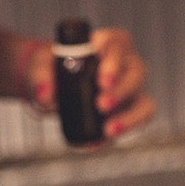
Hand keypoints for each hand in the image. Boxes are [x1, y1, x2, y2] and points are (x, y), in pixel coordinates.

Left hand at [27, 28, 155, 138]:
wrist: (51, 87)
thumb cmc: (51, 69)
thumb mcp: (40, 67)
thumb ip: (41, 77)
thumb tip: (46, 95)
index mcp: (108, 43)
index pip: (119, 44)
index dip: (113, 59)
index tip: (101, 78)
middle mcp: (126, 64)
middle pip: (136, 72)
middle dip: (121, 89)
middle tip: (101, 104)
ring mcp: (130, 90)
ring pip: (144, 101)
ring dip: (129, 116)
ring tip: (108, 129)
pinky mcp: (129, 111)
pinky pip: (138, 121)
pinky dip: (123, 130)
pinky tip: (100, 141)